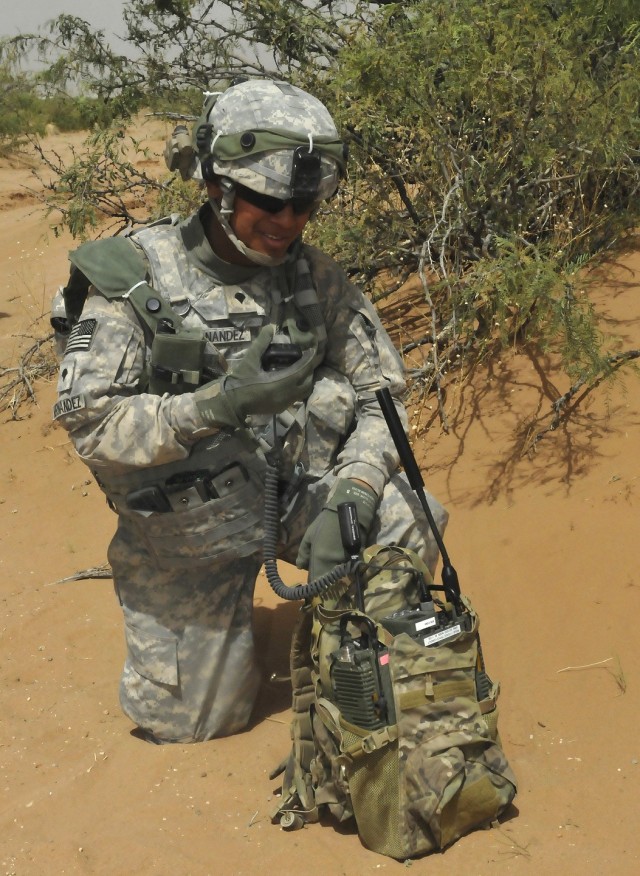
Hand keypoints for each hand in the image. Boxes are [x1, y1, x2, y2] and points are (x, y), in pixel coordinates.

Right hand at [195, 325, 316, 427]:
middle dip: (309, 371)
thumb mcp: (250, 360)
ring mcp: (284, 404)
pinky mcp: (281, 409)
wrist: (232, 402)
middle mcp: (286, 395)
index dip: (309, 360)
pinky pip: (296, 398)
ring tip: (300, 370)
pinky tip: (291, 381)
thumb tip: (270, 327)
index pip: (302, 370)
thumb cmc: (240, 380)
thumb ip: (261, 344)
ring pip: (303, 392)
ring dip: (304, 381)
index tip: (313, 350)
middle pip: (307, 382)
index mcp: (279, 383)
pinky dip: (297, 389)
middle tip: (306, 360)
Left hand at [296, 479, 377, 581]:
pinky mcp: (356, 557)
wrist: (348, 511)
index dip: (314, 585)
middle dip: (325, 582)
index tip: (313, 586)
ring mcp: (346, 560)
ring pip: (339, 575)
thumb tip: (300, 567)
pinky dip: (344, 569)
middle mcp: (333, 562)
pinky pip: (347, 568)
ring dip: (335, 576)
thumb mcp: (309, 535)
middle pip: (329, 580)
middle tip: (322, 580)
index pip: (316, 580)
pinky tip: (341, 566)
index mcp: (320, 557)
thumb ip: (303, 552)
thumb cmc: (325, 522)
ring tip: (331, 573)